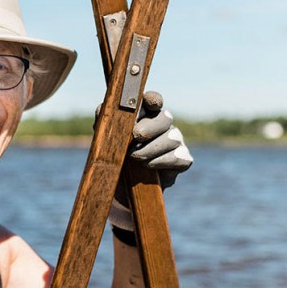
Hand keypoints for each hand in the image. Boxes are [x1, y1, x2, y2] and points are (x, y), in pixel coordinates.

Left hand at [108, 91, 192, 231]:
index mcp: (145, 114)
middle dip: (150, 127)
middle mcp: (163, 124)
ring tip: (135, 158)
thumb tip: (103, 108)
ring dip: (151, 148)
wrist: (122, 187)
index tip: (148, 103)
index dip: (153, 100)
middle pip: (165, 117)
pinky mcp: (183, 159)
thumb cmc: (114, 157)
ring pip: (173, 137)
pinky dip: (162, 161)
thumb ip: (104, 120)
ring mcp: (175, 141)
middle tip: (135, 136)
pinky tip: (148, 166)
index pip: (154, 100)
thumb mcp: (104, 138)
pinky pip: (179, 157)